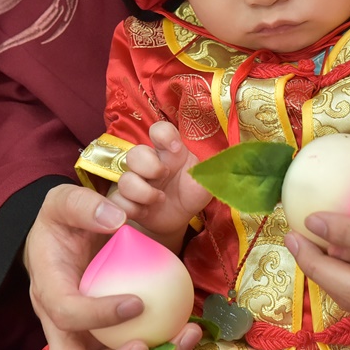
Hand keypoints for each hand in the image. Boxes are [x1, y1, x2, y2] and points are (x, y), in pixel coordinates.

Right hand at [25, 183, 201, 349]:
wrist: (69, 239)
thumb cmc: (64, 223)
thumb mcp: (62, 202)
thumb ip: (81, 204)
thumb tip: (115, 219)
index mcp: (48, 291)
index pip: (65, 314)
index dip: (97, 315)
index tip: (136, 302)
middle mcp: (62, 327)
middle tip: (145, 349)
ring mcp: (86, 340)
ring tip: (183, 339)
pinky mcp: (111, 342)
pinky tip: (188, 331)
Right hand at [109, 121, 211, 250]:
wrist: (178, 218)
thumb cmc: (191, 193)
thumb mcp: (205, 184)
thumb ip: (212, 174)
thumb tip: (229, 165)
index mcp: (169, 152)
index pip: (159, 130)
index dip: (163, 135)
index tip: (176, 149)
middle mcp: (150, 163)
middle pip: (136, 153)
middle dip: (149, 166)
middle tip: (164, 176)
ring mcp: (136, 182)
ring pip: (125, 179)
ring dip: (143, 192)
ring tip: (159, 199)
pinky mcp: (127, 202)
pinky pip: (119, 202)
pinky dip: (132, 208)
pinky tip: (146, 212)